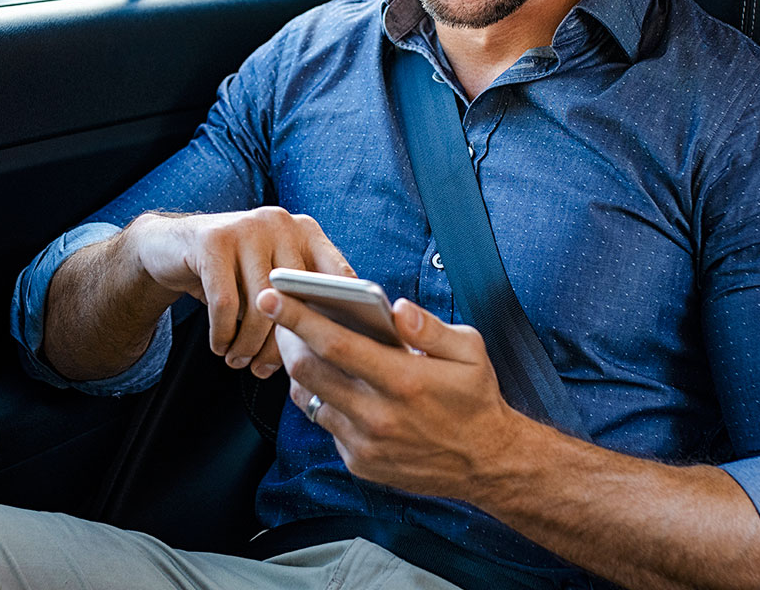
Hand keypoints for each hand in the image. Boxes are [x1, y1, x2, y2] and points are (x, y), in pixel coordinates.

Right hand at [127, 208, 353, 377]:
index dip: (337, 317)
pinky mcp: (213, 240)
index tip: (326, 353)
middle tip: (265, 370)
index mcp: (306, 230)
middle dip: (281, 343)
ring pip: (261, 304)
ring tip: (239, 362)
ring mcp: (247, 227)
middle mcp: (281, 222)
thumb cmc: (233, 274)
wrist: (171, 246)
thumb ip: (299, 300)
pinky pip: (225, 303)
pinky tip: (220, 347)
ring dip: (249, 344)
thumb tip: (325, 348)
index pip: (339, 276)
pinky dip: (223, 334)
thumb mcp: (269, 279)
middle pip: (296, 297)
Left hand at [257, 287, 528, 497]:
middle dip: (286, 338)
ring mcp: (365, 444)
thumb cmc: (476, 399)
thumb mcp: (470, 352)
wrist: (487, 464)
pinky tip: (336, 383)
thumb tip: (397, 308)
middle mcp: (378, 416)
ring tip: (303, 344)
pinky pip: (327, 425)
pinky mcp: (360, 462)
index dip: (297, 318)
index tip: (271, 296)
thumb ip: (430, 328)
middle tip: (279, 315)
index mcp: (403, 381)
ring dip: (302, 370)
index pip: (335, 344)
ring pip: (310, 399)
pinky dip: (325, 401)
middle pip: (309, 371)